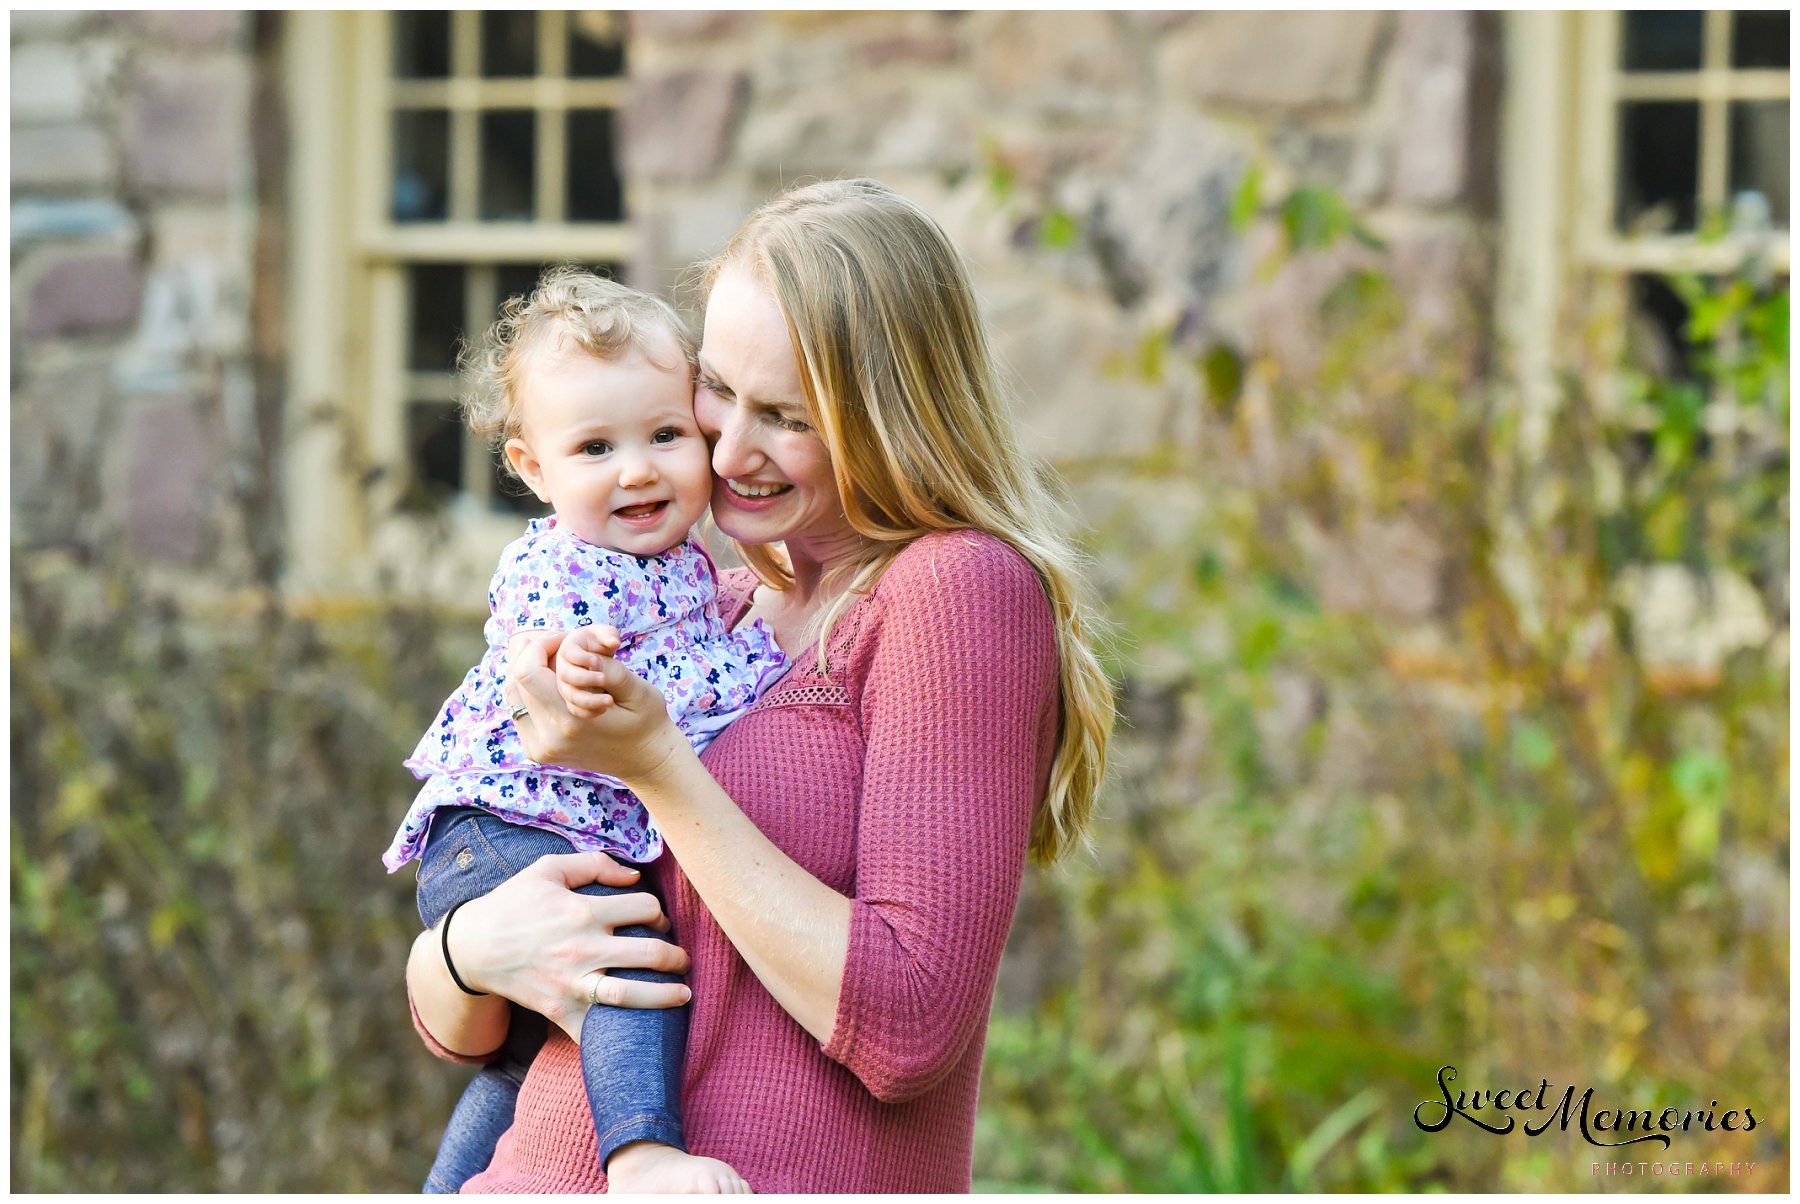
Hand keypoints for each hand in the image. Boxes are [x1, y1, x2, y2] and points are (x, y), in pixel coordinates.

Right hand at [445, 851, 690, 1041]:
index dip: (660, 911)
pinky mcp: (559, 1011)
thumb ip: (594, 863)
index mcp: (582, 911)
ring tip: (684, 994)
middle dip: (677, 957)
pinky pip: (596, 1031)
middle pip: (650, 953)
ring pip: (632, 995)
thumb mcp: (548, 869)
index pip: (644, 908)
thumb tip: (635, 875)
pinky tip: (643, 1034)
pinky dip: (621, 1036)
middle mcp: (582, 949)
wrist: (471, 949)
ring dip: (666, 996)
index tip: (659, 919)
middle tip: (683, 960)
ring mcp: (571, 984)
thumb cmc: (513, 903)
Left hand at [504, 626, 687, 785]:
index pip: (528, 671)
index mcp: (569, 722)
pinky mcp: (537, 751)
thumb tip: (574, 642)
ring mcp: (539, 748)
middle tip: (560, 644)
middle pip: (515, 680)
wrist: (646, 761)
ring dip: (528, 669)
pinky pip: (519, 709)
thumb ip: (605, 664)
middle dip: (534, 653)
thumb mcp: (636, 688)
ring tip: (555, 660)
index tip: (565, 637)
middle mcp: (547, 738)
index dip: (541, 644)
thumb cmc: (646, 721)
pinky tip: (551, 680)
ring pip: (512, 694)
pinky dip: (530, 689)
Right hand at [556, 626, 618, 718]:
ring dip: (587, 699)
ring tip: (609, 701)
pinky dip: (587, 711)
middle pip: (564, 674)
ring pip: (568, 695)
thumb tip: (613, 641)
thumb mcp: (610, 637)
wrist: (618, 668)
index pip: (568, 651)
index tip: (596, 662)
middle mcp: (564, 664)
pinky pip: (572, 709)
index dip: (580, 657)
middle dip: (583, 678)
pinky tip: (603, 709)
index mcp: (571, 644)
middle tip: (603, 680)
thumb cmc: (610, 643)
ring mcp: (567, 682)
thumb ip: (609, 637)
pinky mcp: (573, 698)